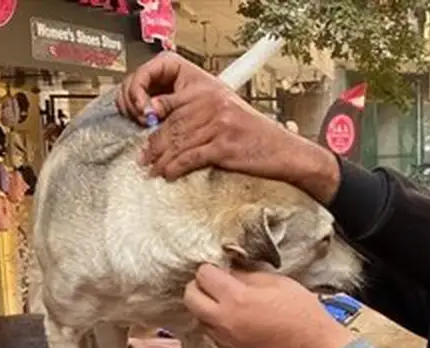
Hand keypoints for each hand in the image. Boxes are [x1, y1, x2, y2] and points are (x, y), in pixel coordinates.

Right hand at [115, 51, 213, 123]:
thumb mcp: (193, 96)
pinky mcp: (147, 103)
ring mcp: (149, 89)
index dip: (138, 91)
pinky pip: (130, 108)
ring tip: (146, 123)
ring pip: (126, 98)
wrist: (221, 111)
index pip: (142, 73)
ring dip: (132, 112)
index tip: (145, 109)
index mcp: (166, 63)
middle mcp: (155, 74)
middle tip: (144, 119)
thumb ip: (170, 102)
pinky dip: (134, 117)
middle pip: (129, 85)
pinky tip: (144, 124)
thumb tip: (151, 110)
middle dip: (134, 104)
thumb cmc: (214, 97)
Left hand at [118, 55, 338, 202]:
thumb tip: (169, 126)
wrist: (285, 151)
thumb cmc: (257, 136)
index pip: (172, 101)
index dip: (154, 118)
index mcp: (212, 91)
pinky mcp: (224, 146)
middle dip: (154, 144)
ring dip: (161, 159)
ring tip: (152, 169)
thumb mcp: (229, 114)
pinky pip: (190, 158)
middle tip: (143, 158)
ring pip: (178, 142)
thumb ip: (201, 113)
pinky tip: (168, 174)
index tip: (144, 131)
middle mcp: (214, 103)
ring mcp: (219, 124)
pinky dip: (175, 168)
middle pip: (172, 124)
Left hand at [183, 264, 353, 347]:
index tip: (220, 268)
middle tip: (216, 284)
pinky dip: (218, 324)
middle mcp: (224, 320)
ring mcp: (225, 340)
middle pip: (190, 298)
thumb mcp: (277, 282)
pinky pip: (213, 334)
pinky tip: (238, 320)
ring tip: (228, 303)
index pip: (203, 275)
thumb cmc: (302, 314)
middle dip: (199, 287)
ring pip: (199, 317)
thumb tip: (230, 268)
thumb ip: (247, 274)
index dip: (211, 268)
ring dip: (207, 307)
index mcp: (236, 298)